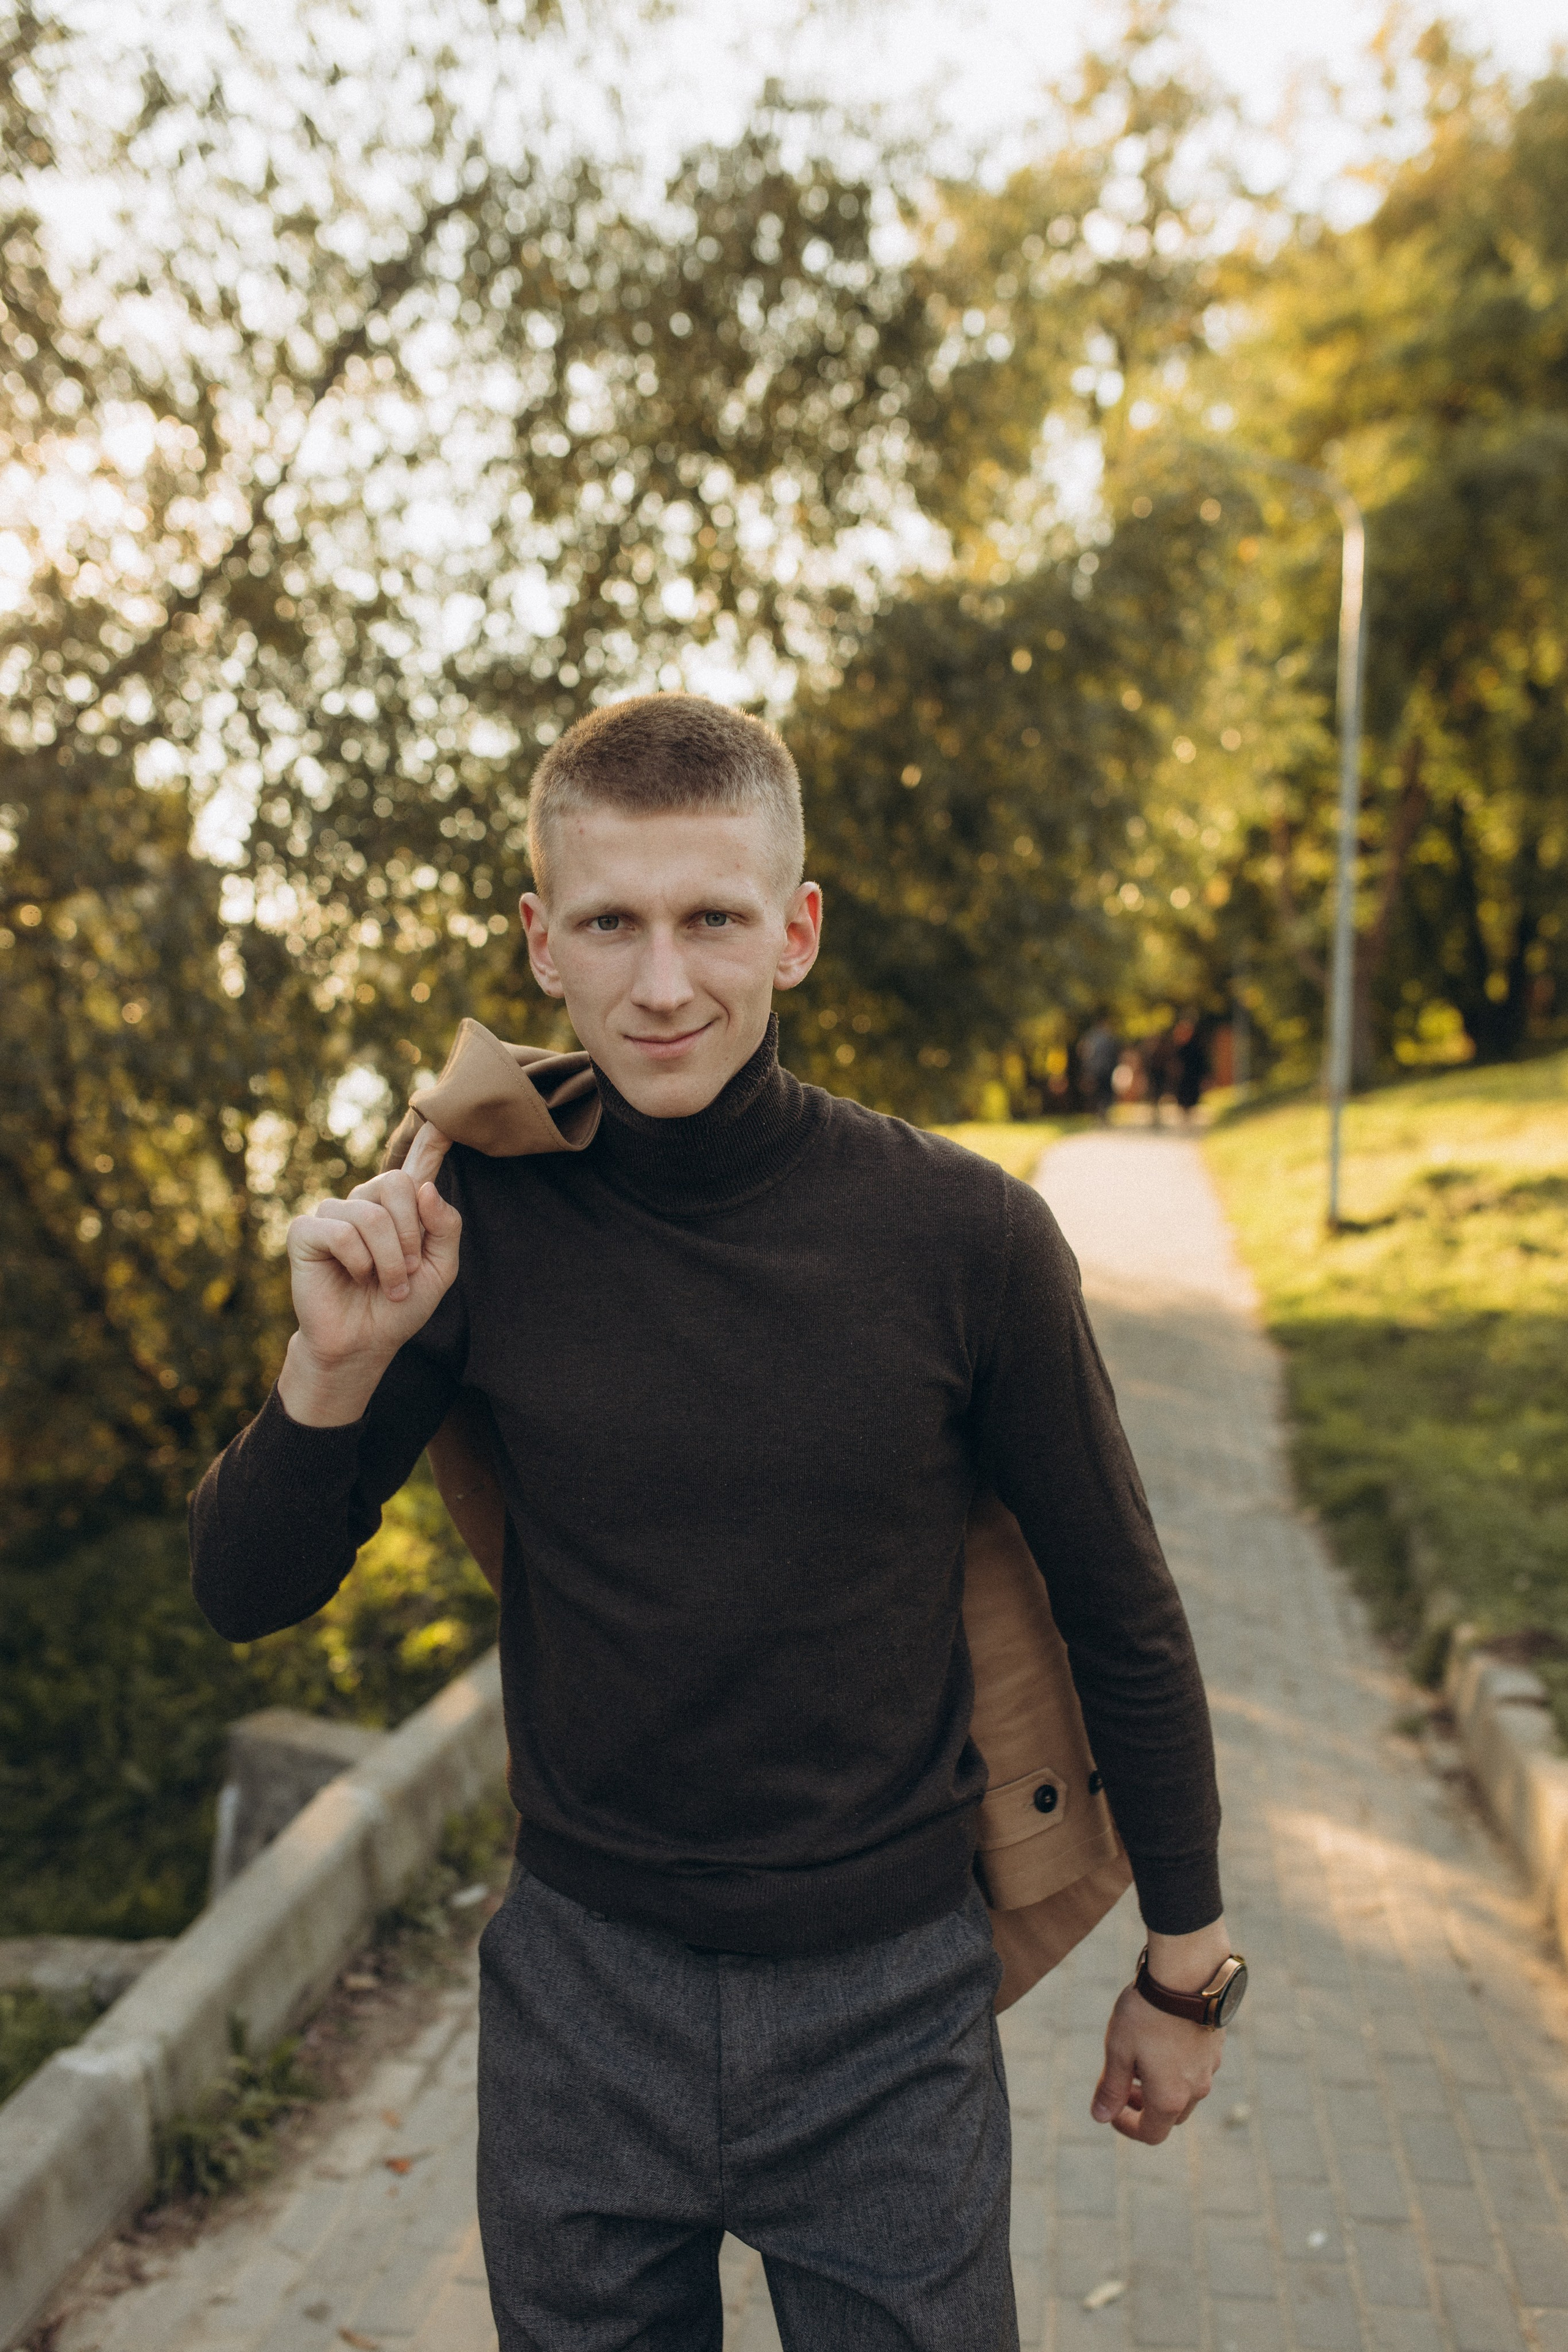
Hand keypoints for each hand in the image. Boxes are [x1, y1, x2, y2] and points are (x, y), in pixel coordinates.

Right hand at [279, 1122, 460, 1424]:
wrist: (364, 1344)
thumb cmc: (398, 1306)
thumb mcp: (439, 1269)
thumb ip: (444, 1228)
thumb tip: (426, 1187)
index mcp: (399, 1209)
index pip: (414, 1166)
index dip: (428, 1141)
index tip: (443, 1118)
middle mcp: (364, 1202)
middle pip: (397, 1184)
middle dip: (410, 1235)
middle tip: (407, 1271)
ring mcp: (332, 1213)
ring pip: (371, 1215)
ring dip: (388, 1260)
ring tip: (385, 1285)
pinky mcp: (306, 1231)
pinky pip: (342, 1232)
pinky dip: (358, 1262)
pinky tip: (354, 1277)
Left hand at [1090, 1919, 1229, 2144]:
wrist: (1186, 1974)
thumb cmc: (1147, 2014)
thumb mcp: (1119, 2051)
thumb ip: (1111, 2088)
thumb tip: (1100, 2117)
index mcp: (1170, 2098)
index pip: (1151, 2134)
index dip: (1126, 2127)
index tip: (1110, 2109)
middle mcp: (1196, 2090)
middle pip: (1169, 2116)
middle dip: (1144, 2107)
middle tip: (1123, 2084)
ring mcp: (1209, 2068)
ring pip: (1185, 2092)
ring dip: (1161, 2087)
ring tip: (1139, 2058)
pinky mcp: (1216, 2047)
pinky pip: (1195, 2069)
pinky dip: (1176, 2068)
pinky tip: (1161, 2039)